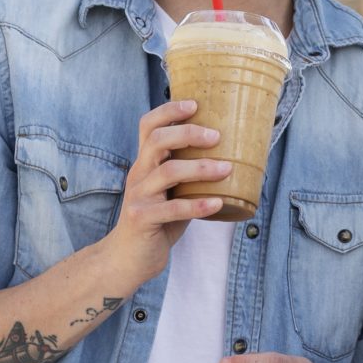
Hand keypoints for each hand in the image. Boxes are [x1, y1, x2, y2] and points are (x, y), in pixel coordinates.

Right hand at [105, 98, 228, 291]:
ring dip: (200, 168)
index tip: (195, 104)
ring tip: (226, 169)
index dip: (169, 111)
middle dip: (187, 134)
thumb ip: (189, 175)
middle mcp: (139, 174)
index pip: (148, 126)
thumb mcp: (171, 192)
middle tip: (217, 136)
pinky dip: (197, 205)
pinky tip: (217, 203)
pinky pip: (172, 210)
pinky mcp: (142, 219)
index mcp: (145, 164)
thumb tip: (234, 158)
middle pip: (157, 141)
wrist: (128, 258)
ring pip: (167, 173)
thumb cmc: (158, 221)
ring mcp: (138, 196)